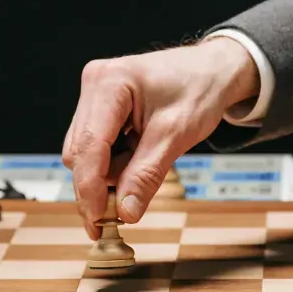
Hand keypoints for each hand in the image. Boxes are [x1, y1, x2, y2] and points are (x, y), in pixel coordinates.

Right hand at [61, 36, 259, 236]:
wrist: (212, 70)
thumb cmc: (199, 90)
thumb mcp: (176, 136)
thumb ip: (146, 175)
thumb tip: (125, 212)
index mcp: (110, 82)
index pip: (89, 145)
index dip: (90, 188)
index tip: (98, 221)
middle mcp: (94, 83)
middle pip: (80, 152)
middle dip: (99, 185)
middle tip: (122, 215)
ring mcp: (94, 94)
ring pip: (84, 152)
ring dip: (108, 174)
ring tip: (143, 168)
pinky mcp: (99, 105)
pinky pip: (94, 146)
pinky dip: (113, 163)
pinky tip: (136, 158)